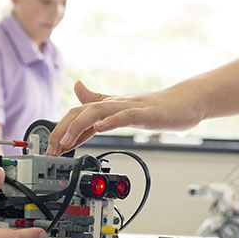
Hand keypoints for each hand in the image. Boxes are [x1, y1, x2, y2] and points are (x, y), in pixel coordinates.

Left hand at [46, 80, 203, 154]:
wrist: (186, 101)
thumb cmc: (156, 106)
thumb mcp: (122, 105)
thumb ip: (99, 99)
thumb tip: (77, 87)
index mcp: (109, 106)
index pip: (78, 114)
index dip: (61, 130)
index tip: (52, 149)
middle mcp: (115, 104)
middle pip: (81, 111)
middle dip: (63, 130)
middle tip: (53, 150)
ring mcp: (130, 107)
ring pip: (97, 111)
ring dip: (79, 127)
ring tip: (68, 143)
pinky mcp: (146, 113)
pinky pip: (125, 115)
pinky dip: (110, 121)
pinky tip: (100, 128)